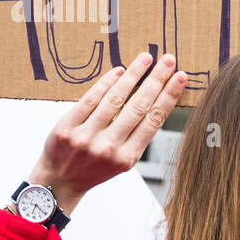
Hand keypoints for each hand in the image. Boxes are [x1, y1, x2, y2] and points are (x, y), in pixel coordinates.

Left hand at [26, 51, 187, 215]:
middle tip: (169, 60)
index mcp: (127, 158)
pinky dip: (106, 83)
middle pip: (138, 106)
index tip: (181, 78)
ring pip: (115, 99)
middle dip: (156, 80)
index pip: (154, 120)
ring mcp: (86, 138)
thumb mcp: (121, 162)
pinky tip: (118, 71)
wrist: (59, 181)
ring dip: (133, 75)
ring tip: (145, 58)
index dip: (169, 96)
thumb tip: (154, 99)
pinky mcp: (66, 128)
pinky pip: (90, 99)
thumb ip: (135, 136)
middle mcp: (108, 148)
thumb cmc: (94, 169)